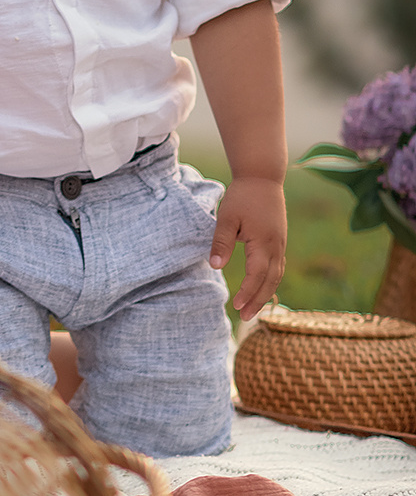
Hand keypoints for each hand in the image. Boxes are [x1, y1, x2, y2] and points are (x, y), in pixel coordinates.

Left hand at [208, 176, 285, 318]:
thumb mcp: (227, 217)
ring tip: (254, 309)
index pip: (257, 276)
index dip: (247, 293)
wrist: (262, 177)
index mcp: (263, 243)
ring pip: (277, 275)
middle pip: (270, 281)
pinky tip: (263, 288)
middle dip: (259, 301)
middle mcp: (276, 247)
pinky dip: (271, 281)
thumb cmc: (242, 196)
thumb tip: (215, 266)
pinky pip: (278, 266)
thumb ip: (221, 242)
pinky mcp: (279, 240)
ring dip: (266, 294)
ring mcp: (280, 244)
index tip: (236, 306)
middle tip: (245, 318)